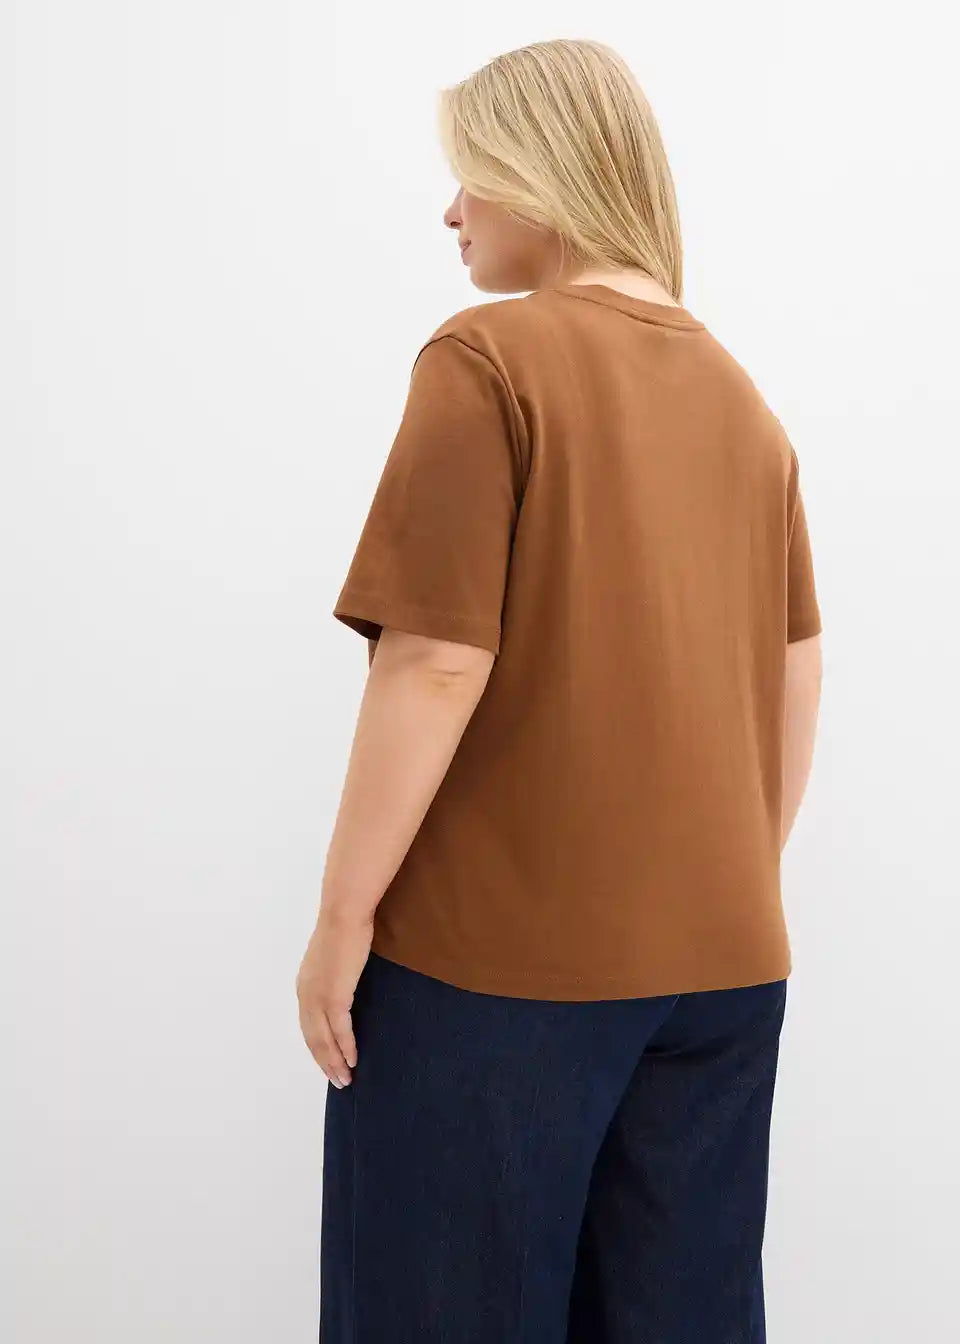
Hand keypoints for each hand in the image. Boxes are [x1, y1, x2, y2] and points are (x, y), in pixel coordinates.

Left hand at [296, 908, 373, 1086]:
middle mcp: (306, 995)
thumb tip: (346, 987)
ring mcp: (318, 996)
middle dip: (325, 1062)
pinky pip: (340, 1029)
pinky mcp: (334, 996)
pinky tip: (353, 1059)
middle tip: (338, 1081)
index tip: (329, 1063)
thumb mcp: (335, 959)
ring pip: (324, 1039)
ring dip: (334, 1062)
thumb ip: (336, 976)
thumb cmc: (345, 929)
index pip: (308, 1026)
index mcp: (305, 986)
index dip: (318, 1047)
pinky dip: (346, 1047)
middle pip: (313, 1038)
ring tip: (345, 1079)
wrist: (344, 914)